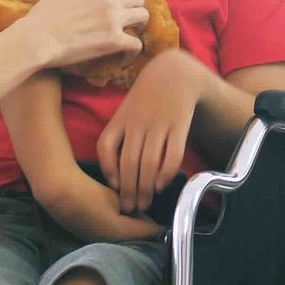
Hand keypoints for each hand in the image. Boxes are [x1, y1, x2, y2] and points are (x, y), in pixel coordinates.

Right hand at [4, 0, 147, 69]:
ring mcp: (113, 19)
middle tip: (128, 21)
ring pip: (144, 17)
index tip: (121, 3)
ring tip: (130, 35)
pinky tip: (124, 57)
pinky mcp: (114, 40)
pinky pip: (137, 44)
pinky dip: (132, 52)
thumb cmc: (42, 18)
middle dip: (134, 10)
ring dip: (139, 27)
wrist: (37, 39)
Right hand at [35, 162, 164, 241]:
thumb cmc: (90, 192)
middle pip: (135, 237)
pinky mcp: (87, 235)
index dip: (159, 228)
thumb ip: (132, 205)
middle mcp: (110, 241)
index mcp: (121, 232)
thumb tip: (140, 212)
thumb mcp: (116, 197)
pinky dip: (118, 227)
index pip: (148, 232)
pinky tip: (119, 216)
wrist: (59, 193)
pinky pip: (110, 233)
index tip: (167, 224)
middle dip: (145, 229)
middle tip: (156, 220)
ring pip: (122, 236)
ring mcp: (97, 240)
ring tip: (139, 217)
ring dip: (131, 229)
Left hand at [97, 50, 206, 214]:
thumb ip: (118, 137)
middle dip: (128, 190)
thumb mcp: (126, 112)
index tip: (114, 189)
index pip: (106, 147)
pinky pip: (172, 154)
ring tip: (145, 204)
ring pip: (149, 162)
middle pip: (129, 161)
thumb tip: (114, 176)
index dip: (108, 170)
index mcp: (121, 118)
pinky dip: (166, 173)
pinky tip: (162, 185)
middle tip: (130, 209)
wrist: (175, 75)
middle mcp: (138, 122)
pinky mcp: (179, 125)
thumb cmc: (147, 100)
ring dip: (146, 187)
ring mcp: (159, 124)